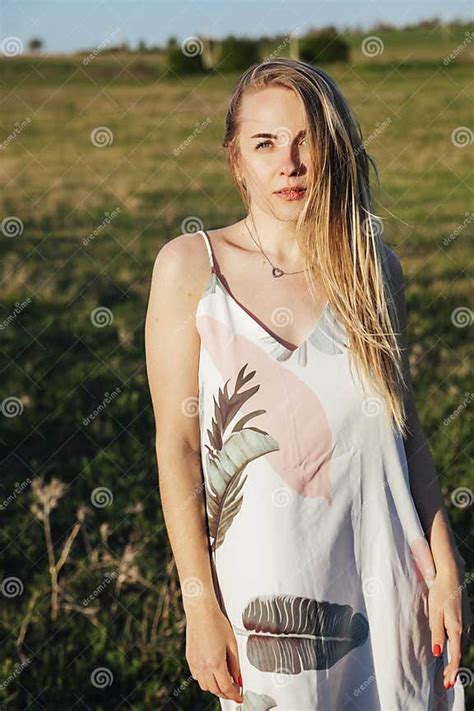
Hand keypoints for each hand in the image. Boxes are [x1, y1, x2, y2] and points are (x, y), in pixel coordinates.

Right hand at [185, 604, 242, 702]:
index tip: (239, 697)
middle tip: (234, 690)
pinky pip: (197, 677)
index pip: (226, 688)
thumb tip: (239, 679)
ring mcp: (195, 664)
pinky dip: (205, 680)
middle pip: (215, 690)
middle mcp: (203, 666)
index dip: (234, 695)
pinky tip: (212, 673)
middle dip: (226, 693)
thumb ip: (236, 665)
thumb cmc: (216, 623)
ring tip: (224, 681)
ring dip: (215, 688)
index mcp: (216, 663)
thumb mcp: (232, 643)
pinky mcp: (190, 659)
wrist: (200, 611)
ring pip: (205, 686)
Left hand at [428, 562, 471, 688]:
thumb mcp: (434, 612)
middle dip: (453, 669)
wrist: (451, 576)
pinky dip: (456, 648)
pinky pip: (460, 637)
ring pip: (460, 645)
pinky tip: (450, 651)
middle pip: (459, 653)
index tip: (448, 683)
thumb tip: (437, 653)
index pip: (455, 655)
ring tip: (447, 673)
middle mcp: (463, 627)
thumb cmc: (440, 592)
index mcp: (455, 628)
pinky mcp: (463, 618)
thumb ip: (436, 632)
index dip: (452, 670)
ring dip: (454, 659)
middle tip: (446, 683)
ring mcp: (465, 623)